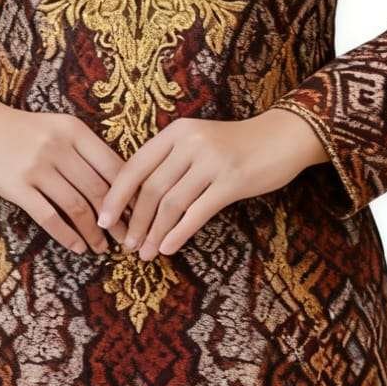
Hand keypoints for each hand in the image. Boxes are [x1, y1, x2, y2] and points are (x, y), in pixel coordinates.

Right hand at [0, 93, 131, 254]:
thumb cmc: (25, 131)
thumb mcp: (59, 128)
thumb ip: (85, 150)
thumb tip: (121, 186)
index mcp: (74, 130)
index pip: (113, 165)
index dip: (130, 194)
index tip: (139, 214)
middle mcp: (58, 146)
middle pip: (99, 190)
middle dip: (117, 220)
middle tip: (127, 239)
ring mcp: (36, 166)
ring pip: (77, 207)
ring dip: (94, 233)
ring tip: (102, 248)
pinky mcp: (16, 186)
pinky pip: (48, 217)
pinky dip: (67, 236)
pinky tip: (77, 247)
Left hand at [95, 108, 328, 260]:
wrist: (282, 137)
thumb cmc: (236, 144)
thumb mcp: (198, 141)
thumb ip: (171, 161)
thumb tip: (138, 200)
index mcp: (176, 132)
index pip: (135, 166)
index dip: (116, 196)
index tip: (104, 220)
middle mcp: (190, 143)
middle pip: (151, 188)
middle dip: (134, 221)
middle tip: (125, 246)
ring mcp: (212, 161)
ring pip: (172, 203)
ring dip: (154, 232)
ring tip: (144, 253)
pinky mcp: (232, 180)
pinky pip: (198, 212)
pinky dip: (179, 233)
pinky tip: (168, 247)